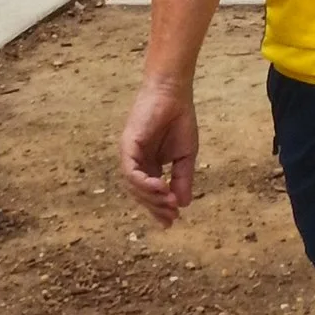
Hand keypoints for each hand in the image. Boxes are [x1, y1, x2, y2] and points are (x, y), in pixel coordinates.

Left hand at [119, 79, 200, 224]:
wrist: (174, 94)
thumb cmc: (180, 120)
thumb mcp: (186, 156)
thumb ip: (182, 179)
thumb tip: (183, 204)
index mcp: (149, 166)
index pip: (149, 194)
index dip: (159, 209)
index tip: (173, 221)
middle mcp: (136, 163)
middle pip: (140, 194)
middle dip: (156, 207)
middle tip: (171, 216)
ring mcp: (130, 155)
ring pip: (133, 186)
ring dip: (151, 197)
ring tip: (169, 202)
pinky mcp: (127, 146)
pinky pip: (131, 171)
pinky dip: (143, 182)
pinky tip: (160, 186)